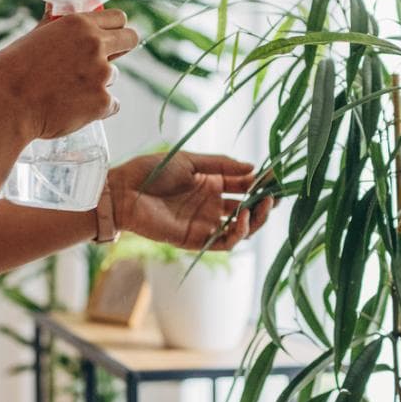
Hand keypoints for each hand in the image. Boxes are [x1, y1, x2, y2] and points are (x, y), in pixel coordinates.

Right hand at [0, 7, 138, 141]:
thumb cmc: (10, 72)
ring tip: (69, 92)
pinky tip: (73, 110)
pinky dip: (96, 109)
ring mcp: (102, 74)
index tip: (109, 36)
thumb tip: (57, 12)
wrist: (7, 106)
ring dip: (98, 83)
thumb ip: (55, 26)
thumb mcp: (33, 38)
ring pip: (113, 76)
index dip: (114, 28)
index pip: (118, 18)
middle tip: (104, 61)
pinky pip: (110, 104)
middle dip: (122, 48)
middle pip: (131, 39)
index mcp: (78, 24)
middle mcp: (95, 44)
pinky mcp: (102, 102)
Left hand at [109, 152, 274, 250]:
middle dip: (265, 201)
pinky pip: (225, 240)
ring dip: (257, 218)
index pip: (244, 184)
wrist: (123, 191)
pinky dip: (239, 232)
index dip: (261, 182)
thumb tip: (253, 168)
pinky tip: (243, 218)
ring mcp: (205, 222)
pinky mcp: (197, 239)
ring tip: (263, 204)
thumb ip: (221, 165)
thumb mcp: (190, 161)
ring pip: (242, 227)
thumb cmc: (151, 171)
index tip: (276, 176)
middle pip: (248, 207)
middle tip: (277, 194)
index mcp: (211, 183)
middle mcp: (212, 204)